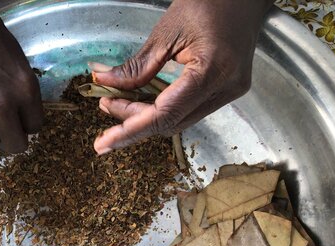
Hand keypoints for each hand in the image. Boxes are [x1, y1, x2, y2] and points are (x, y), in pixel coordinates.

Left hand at [91, 0, 273, 154]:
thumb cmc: (209, 1)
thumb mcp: (167, 31)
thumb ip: (137, 66)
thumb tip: (105, 82)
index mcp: (212, 71)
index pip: (165, 114)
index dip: (130, 129)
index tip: (104, 142)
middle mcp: (226, 88)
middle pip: (172, 123)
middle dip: (134, 122)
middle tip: (106, 106)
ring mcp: (230, 92)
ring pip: (180, 120)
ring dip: (147, 117)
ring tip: (118, 102)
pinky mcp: (227, 90)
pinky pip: (190, 109)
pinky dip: (163, 109)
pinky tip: (142, 102)